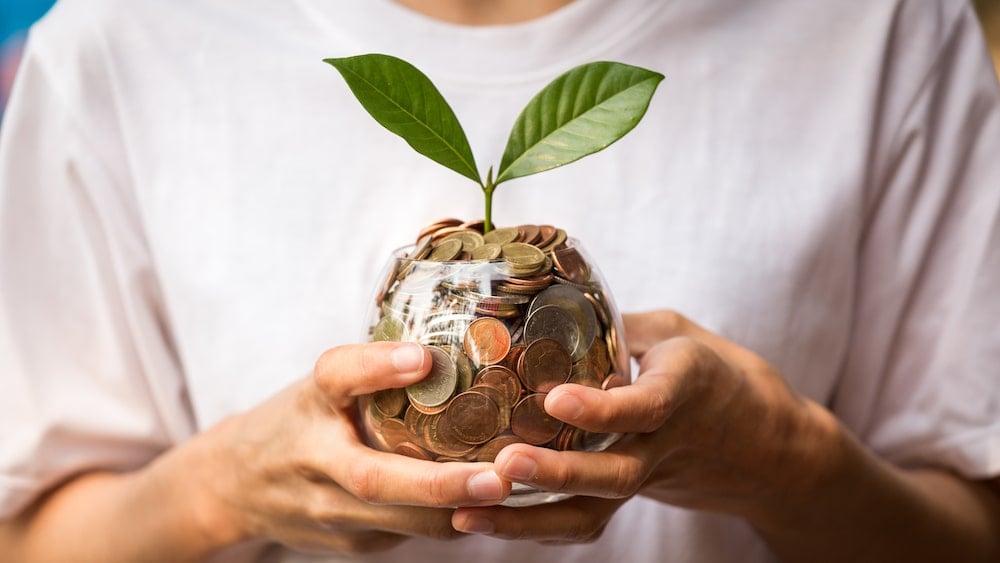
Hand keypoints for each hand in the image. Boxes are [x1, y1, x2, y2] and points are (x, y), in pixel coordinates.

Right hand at [189, 341, 510, 554]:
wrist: (232, 486)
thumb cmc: (298, 421)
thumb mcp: (322, 386)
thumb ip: (372, 371)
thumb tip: (453, 349)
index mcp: (310, 402)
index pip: (336, 375)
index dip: (377, 366)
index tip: (422, 358)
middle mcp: (312, 460)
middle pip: (375, 479)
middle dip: (442, 483)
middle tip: (500, 476)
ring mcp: (327, 511)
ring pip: (402, 523)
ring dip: (461, 511)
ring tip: (515, 491)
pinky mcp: (347, 544)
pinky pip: (408, 537)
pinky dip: (451, 522)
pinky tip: (486, 504)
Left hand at [453, 310, 827, 541]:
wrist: (765, 447)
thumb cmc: (714, 373)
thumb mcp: (675, 332)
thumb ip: (618, 326)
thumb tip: (541, 307)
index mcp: (685, 389)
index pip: (647, 405)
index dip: (603, 408)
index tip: (556, 399)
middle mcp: (665, 443)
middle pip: (616, 475)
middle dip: (558, 475)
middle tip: (504, 465)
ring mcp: (647, 478)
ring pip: (594, 512)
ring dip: (530, 520)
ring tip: (471, 513)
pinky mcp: (628, 499)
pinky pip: (585, 521)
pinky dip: (535, 527)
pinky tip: (483, 520)